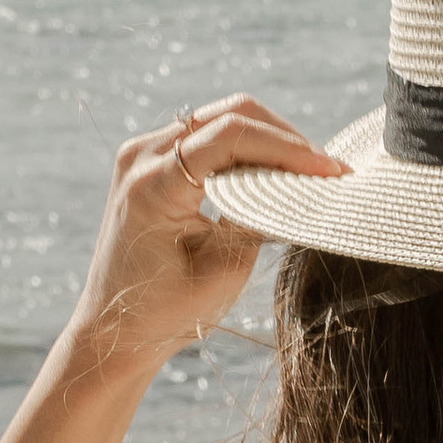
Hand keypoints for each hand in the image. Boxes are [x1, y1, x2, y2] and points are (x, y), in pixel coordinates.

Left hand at [72, 95, 346, 383]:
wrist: (112, 328)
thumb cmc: (165, 312)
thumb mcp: (224, 271)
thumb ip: (258, 219)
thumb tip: (296, 185)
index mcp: (153, 185)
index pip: (231, 135)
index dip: (288, 147)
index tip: (330, 170)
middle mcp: (141, 157)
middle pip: (227, 114)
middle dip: (283, 137)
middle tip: (325, 170)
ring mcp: (141, 154)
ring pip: (218, 119)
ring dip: (266, 140)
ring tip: (306, 172)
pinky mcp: (149, 162)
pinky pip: (204, 137)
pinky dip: (243, 150)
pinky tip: (272, 173)